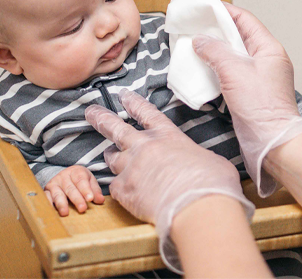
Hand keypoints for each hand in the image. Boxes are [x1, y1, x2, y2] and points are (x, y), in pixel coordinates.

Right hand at [44, 165, 104, 216]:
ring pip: (58, 194)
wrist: (65, 174)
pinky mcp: (46, 191)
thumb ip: (95, 190)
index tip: (90, 198)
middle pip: (70, 188)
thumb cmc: (80, 179)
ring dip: (61, 204)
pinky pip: (46, 198)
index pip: (81, 180)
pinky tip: (51, 212)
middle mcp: (64, 177)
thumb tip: (100, 200)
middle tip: (82, 209)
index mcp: (76, 172)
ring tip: (65, 213)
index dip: (86, 189)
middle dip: (77, 199)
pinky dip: (48, 204)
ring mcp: (54, 184)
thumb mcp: (89, 181)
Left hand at [85, 89, 253, 272]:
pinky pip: (114, 185)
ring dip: (111, 156)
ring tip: (110, 157)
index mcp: (166, 135)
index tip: (122, 95)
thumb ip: (195, 157)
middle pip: (115, 127)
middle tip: (90, 112)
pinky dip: (119, 187)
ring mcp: (131, 166)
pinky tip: (126, 192)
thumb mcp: (210, 160)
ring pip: (111, 157)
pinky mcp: (124, 189)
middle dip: (100, 118)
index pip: (145, 112)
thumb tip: (198, 164)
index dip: (133, 102)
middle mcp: (144, 146)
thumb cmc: (211, 182)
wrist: (197, 207)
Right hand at [193, 3, 301, 196]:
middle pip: (238, 36)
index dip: (226, 11)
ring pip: (233, 54)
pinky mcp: (248, 89)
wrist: (270, 139)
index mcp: (268, 49)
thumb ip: (215, 51)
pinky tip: (202, 65)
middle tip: (196, 26)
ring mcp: (257, 75)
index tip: (207, 7)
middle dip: (217, 30)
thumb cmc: (260, 105)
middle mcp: (265, 59)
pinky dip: (216, 65)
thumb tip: (200, 40)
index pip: (245, 21)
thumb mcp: (234, 71)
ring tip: (195, 43)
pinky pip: (230, 70)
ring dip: (215, 48)